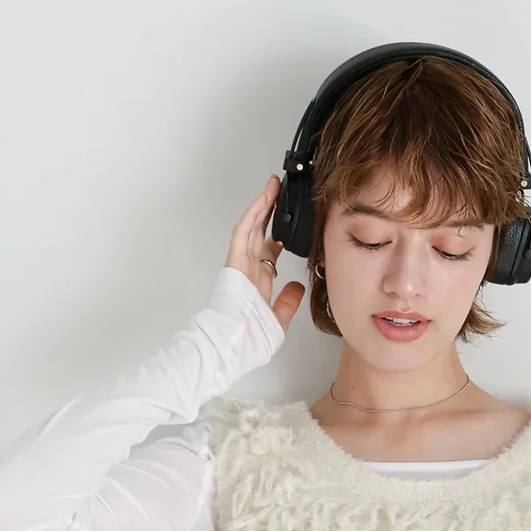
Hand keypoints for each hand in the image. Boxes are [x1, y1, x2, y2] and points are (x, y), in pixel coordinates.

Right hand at [225, 174, 305, 333]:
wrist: (232, 345)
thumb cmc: (248, 340)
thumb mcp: (278, 320)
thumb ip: (287, 302)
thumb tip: (298, 287)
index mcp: (258, 283)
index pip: (269, 254)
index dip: (279, 237)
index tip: (290, 226)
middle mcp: (248, 270)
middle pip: (260, 233)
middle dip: (271, 212)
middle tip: (282, 194)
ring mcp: (240, 263)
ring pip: (252, 226)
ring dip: (263, 204)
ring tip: (274, 185)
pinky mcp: (234, 259)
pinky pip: (243, 230)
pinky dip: (253, 213)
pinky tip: (264, 197)